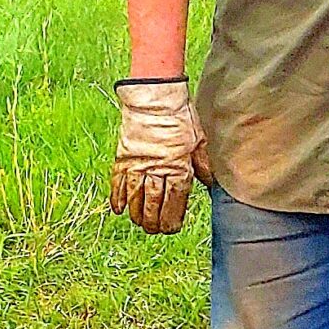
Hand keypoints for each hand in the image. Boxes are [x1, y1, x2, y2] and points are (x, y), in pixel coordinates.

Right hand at [111, 77, 210, 232]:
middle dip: (154, 222)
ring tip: (139, 223)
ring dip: (136, 214)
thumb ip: (204, 167)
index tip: (172, 228)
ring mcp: (138, 164)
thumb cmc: (181, 118)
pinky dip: (117, 197)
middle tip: (155, 230)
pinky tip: (119, 209)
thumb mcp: (200, 143)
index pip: (174, 202)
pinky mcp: (124, 157)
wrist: (155, 98)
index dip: (172, 219)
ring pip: (135, 198)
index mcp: (178, 168)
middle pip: (153, 205)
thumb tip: (212, 186)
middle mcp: (157, 169)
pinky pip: (117, 182)